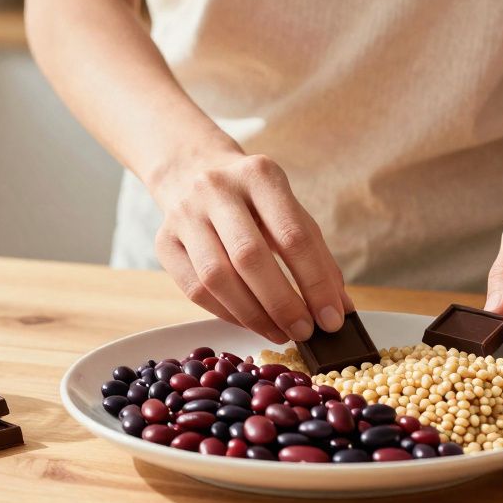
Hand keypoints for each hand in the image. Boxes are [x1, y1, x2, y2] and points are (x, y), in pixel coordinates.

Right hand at [152, 152, 351, 343]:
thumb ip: (316, 256)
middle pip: (250, 257)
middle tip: (304, 331)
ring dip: (252, 315)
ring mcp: (184, 214)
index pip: (293, 236)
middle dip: (282, 303)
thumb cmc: (253, 200)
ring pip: (217, 277)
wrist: (193, 171)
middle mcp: (216, 189)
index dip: (315, 282)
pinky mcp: (163, 241)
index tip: (332, 318)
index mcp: (259, 174)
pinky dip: (227, 313)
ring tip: (278, 332)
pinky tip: (250, 322)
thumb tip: (339, 308)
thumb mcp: (290, 212)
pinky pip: (194, 289)